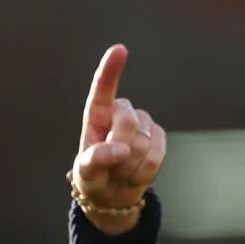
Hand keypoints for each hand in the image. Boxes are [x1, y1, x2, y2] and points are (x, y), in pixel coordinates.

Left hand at [72, 45, 165, 228]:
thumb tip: (120, 149)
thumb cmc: (93, 177)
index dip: (110, 70)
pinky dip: (144, 171)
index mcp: (96, 115)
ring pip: (143, 143)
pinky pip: (157, 154)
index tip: (119, 50)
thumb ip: (95, 159)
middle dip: (119, 149)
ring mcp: (142, 123)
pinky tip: (135, 173)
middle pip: (127, 122)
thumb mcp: (85, 172)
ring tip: (120, 171)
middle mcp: (120, 113)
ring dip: (129, 167)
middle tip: (110, 167)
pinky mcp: (159, 136)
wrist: (113, 193)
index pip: (102, 90)